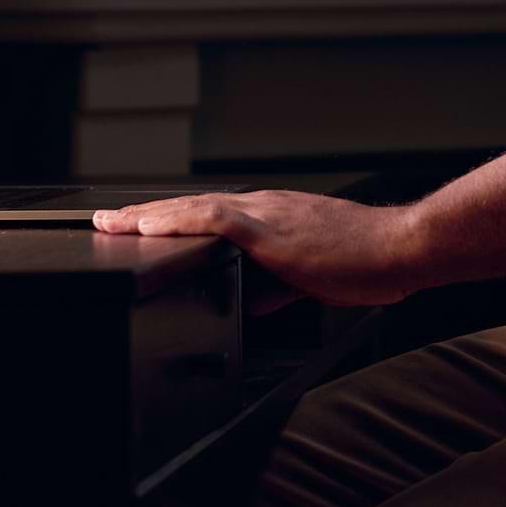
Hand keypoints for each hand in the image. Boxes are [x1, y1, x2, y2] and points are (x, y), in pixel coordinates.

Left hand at [92, 190, 423, 312]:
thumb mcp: (314, 277)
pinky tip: (151, 230)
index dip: (169, 221)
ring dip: (149, 217)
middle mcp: (264, 207)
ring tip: (112, 224)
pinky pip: (215, 221)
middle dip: (145, 216)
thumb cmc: (369, 260)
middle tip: (105, 221)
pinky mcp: (271, 232)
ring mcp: (267, 214)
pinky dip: (178, 222)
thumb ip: (280, 284)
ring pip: (193, 209)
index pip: (209, 215)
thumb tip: (255, 299)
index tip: (136, 227)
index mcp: (274, 217)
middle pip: (191, 208)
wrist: (400, 247)